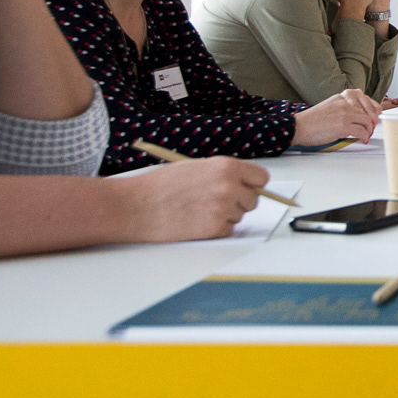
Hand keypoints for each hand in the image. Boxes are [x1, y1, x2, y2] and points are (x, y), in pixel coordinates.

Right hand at [114, 157, 268, 241]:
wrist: (136, 206)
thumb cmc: (161, 185)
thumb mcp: (197, 167)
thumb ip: (224, 174)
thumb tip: (246, 183)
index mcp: (226, 167)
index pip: (261, 178)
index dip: (253, 184)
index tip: (247, 188)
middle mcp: (229, 186)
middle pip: (253, 200)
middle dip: (239, 202)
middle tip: (215, 201)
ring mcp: (223, 208)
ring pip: (240, 216)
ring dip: (225, 215)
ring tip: (198, 210)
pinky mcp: (215, 228)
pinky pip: (228, 230)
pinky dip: (216, 229)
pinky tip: (195, 221)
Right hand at [292, 88, 381, 145]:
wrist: (299, 126)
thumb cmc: (312, 120)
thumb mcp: (330, 107)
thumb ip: (343, 108)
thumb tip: (358, 116)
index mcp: (341, 97)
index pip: (364, 98)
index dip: (372, 107)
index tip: (375, 114)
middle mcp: (345, 102)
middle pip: (368, 110)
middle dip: (373, 120)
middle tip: (372, 127)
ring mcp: (345, 113)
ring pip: (367, 121)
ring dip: (368, 130)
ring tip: (366, 135)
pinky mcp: (343, 125)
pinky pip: (362, 131)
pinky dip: (364, 137)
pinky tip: (362, 140)